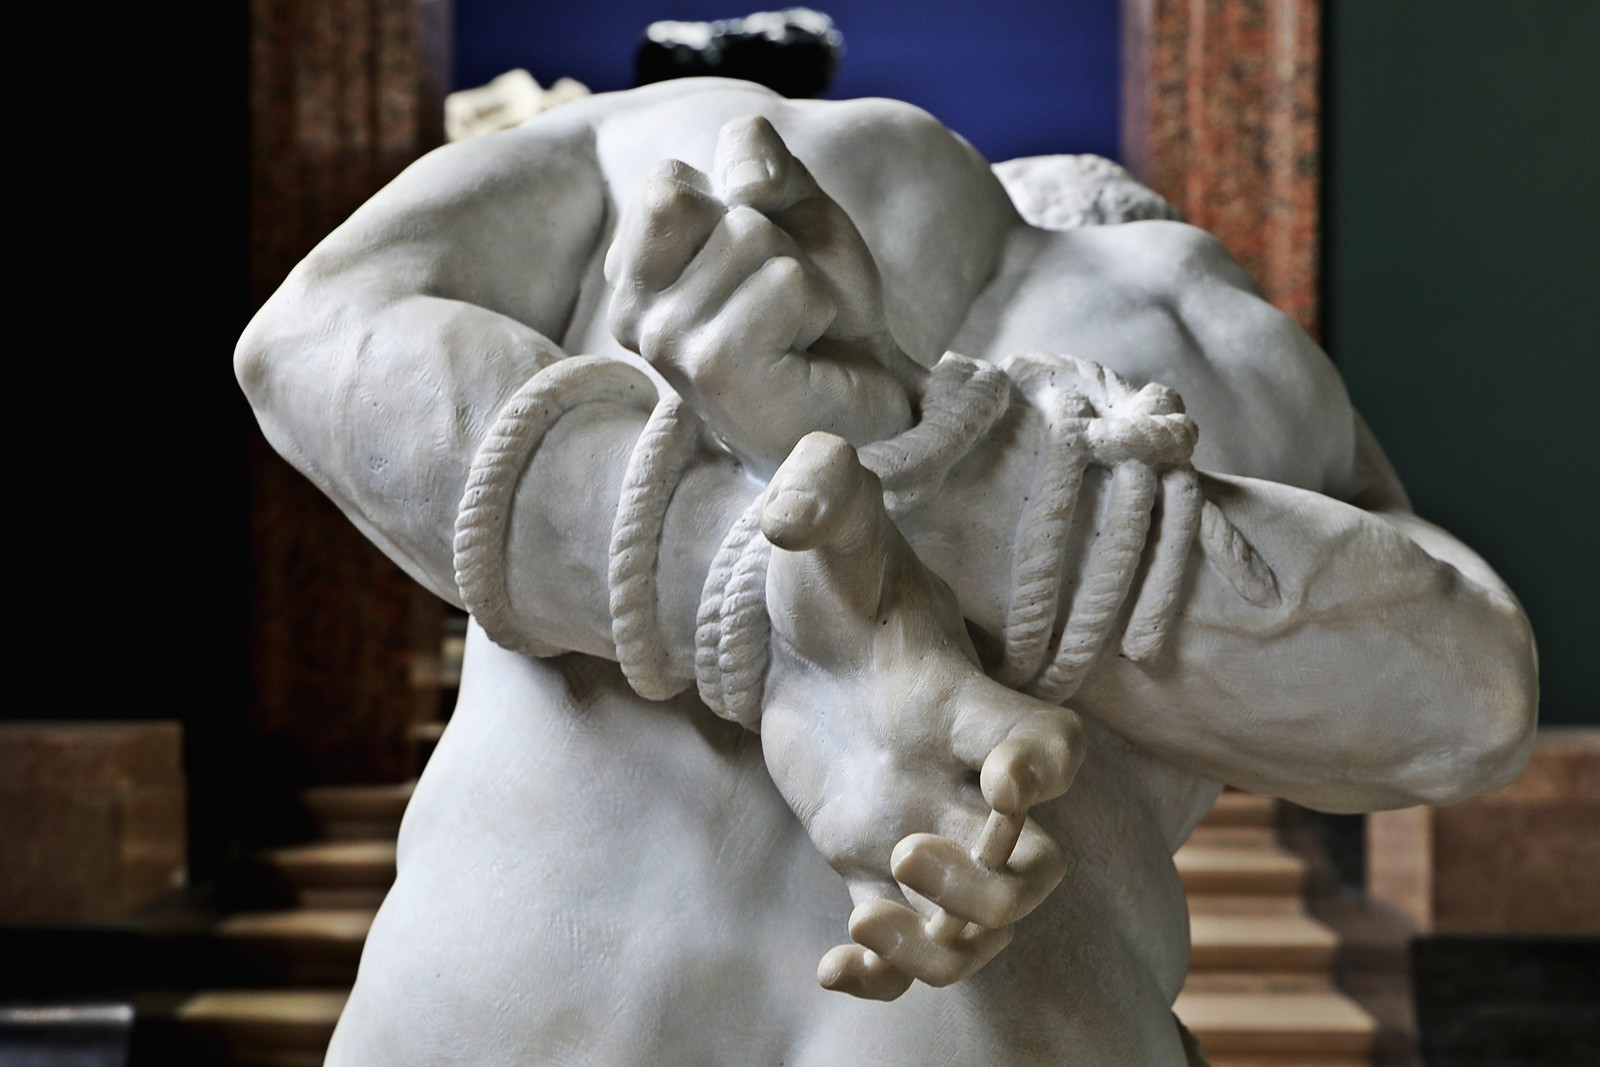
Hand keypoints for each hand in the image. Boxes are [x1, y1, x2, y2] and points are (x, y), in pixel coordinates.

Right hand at [606, 116, 924, 474]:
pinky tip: (803, 349)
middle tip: (784, 296)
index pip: (667, 180)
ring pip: (750, 236)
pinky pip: (786, 282)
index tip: (754, 262)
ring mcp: (667, 345)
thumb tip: (747, 186)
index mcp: (630, 274)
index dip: (738, 206)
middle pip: (707, 205)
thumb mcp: (788, 204)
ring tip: (796, 325)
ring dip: (800, 274)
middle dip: (772, 236)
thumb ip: (755, 154)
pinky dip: (817, 303)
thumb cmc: (819, 300)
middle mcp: (632, 313)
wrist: (869, 383)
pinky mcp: (716, 371)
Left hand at [759, 433, 1084, 999]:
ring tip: (864, 928)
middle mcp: (959, 776)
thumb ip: (818, 492)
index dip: (1046, 776)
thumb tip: (788, 516)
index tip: (1003, 785)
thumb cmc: (831, 571)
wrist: (803, 625)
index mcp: (962, 700)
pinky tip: (831, 966)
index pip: (1052, 749)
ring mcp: (919, 824)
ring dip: (942, 947)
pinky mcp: (867, 859)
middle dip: (991, 887)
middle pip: (1037, 870)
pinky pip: (901, 947)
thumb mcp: (825, 517)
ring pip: (980, 928)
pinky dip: (883, 977)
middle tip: (905, 848)